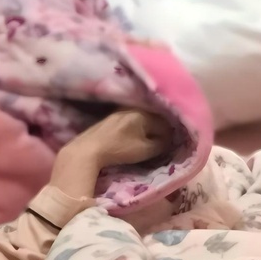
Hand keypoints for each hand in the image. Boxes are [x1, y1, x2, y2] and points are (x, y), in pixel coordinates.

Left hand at [53, 109, 172, 193]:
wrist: (88, 150)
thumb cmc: (119, 150)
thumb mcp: (145, 150)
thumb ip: (161, 144)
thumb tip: (170, 140)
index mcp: (144, 114)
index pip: (166, 123)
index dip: (171, 135)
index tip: (173, 145)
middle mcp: (133, 108)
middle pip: (154, 119)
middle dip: (160, 130)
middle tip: (163, 143)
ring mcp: (120, 111)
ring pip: (142, 119)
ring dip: (148, 128)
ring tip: (150, 140)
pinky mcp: (111, 118)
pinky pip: (131, 120)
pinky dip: (137, 127)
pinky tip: (135, 136)